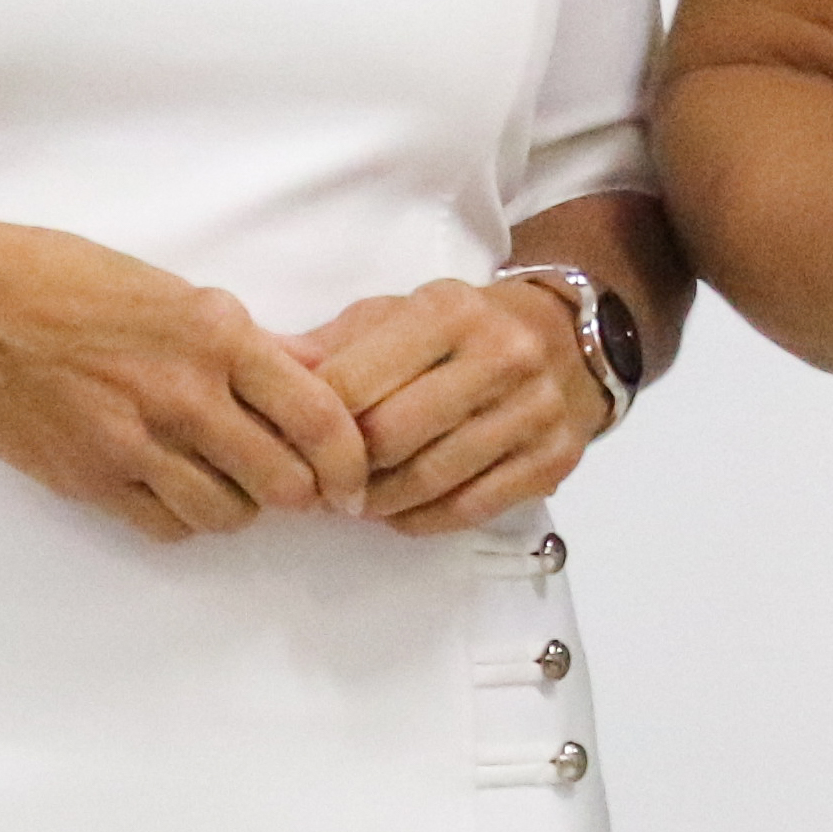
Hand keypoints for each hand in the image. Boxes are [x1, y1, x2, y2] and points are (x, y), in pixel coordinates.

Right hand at [0, 222, 367, 541]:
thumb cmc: (76, 285)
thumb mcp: (181, 293)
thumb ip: (257, 343)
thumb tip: (325, 373)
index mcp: (219, 336)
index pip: (320, 418)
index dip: (352, 461)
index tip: (355, 480)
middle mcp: (184, 394)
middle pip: (285, 483)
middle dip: (302, 490)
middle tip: (296, 482)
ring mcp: (135, 444)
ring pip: (229, 514)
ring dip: (243, 505)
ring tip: (231, 478)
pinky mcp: (92, 480)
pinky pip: (168, 527)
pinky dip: (187, 517)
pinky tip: (179, 487)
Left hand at [307, 276, 611, 533]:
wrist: (571, 335)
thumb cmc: (463, 328)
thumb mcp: (396, 314)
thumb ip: (331, 345)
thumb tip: (262, 373)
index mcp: (450, 311)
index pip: (354, 381)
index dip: (309, 423)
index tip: (289, 444)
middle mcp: (502, 356)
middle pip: (390, 436)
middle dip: (342, 470)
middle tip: (318, 484)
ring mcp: (534, 411)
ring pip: (429, 480)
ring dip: (376, 502)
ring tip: (353, 499)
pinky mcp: (553, 459)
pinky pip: (468, 509)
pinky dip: (420, 520)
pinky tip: (399, 511)